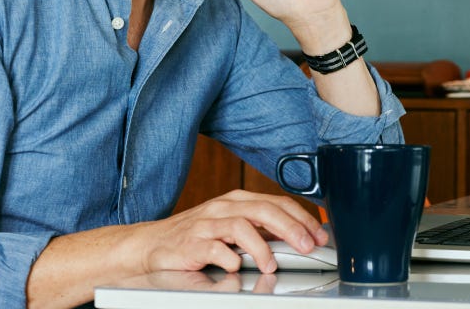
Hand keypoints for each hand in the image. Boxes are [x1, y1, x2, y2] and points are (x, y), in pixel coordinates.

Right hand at [129, 189, 328, 275]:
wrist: (151, 245)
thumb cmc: (194, 237)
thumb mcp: (230, 227)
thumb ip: (259, 229)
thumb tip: (295, 238)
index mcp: (237, 201)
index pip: (276, 203)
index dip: (301, 218)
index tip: (319, 234)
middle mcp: (223, 208)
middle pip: (264, 210)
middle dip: (291, 228)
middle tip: (307, 246)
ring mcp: (206, 224)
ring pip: (241, 225)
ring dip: (261, 247)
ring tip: (271, 264)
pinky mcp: (191, 243)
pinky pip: (214, 248)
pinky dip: (229, 258)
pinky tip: (236, 267)